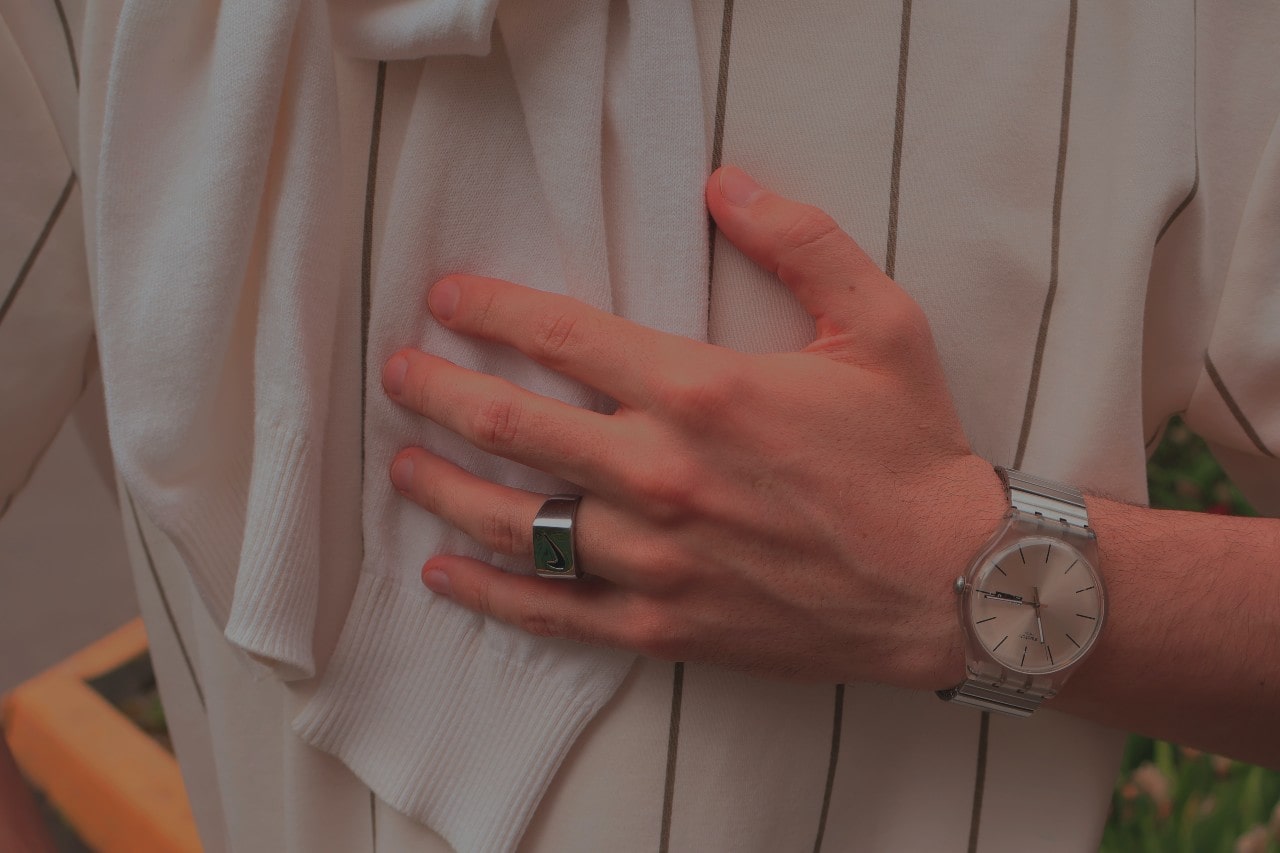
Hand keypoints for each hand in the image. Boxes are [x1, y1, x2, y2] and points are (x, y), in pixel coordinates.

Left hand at [382, 166, 1005, 690]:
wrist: (954, 585)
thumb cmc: (911, 453)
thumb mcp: (879, 322)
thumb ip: (800, 240)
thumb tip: (725, 183)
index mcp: (699, 390)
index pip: (559, 336)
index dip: (489, 310)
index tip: (446, 299)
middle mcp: (657, 474)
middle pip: (507, 425)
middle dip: (436, 390)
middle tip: (399, 372)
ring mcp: (651, 558)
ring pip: (510, 520)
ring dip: (442, 485)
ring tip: (402, 462)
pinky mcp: (660, 626)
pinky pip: (549, 612)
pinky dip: (486, 593)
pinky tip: (443, 574)